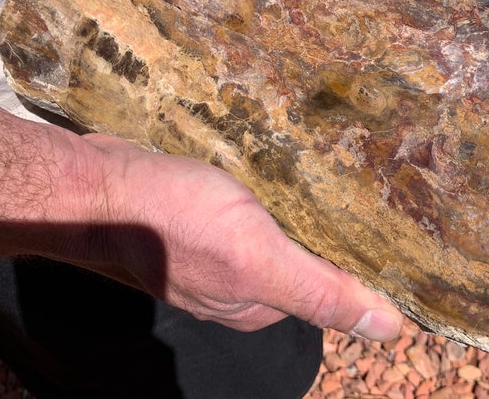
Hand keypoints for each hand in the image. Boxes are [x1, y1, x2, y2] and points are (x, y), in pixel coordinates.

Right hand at [81, 133, 402, 339]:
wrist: (97, 187)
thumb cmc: (177, 222)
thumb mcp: (258, 257)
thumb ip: (320, 291)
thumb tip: (392, 329)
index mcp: (258, 304)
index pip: (327, 286)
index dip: (357, 256)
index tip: (382, 219)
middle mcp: (236, 284)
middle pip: (299, 255)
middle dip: (326, 223)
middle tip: (351, 178)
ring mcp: (211, 252)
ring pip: (271, 228)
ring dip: (293, 200)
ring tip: (316, 163)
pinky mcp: (192, 217)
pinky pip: (242, 205)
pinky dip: (262, 187)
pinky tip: (270, 160)